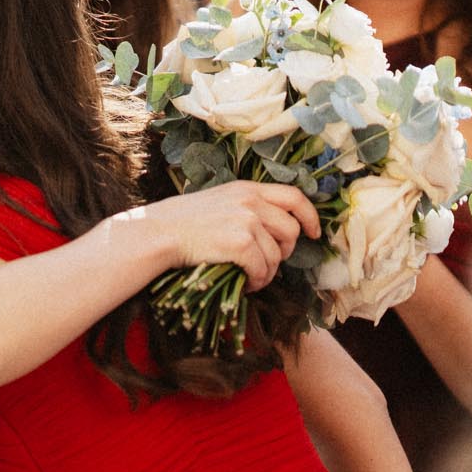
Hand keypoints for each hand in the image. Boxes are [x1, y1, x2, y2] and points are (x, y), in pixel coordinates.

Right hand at [135, 181, 318, 288]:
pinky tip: (246, 283)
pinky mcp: (239, 243)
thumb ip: (246, 207)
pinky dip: (258, 281)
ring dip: (268, 271)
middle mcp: (250, 201)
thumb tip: (273, 229)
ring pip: (277, 255)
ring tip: (253, 277)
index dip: (310, 216)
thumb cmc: (182, 221)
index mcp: (246, 188)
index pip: (294, 197)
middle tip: (269, 262)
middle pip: (290, 230)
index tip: (313, 233)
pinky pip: (262, 268)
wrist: (158, 232)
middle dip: (285, 252)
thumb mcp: (218, 201)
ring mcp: (246, 221)